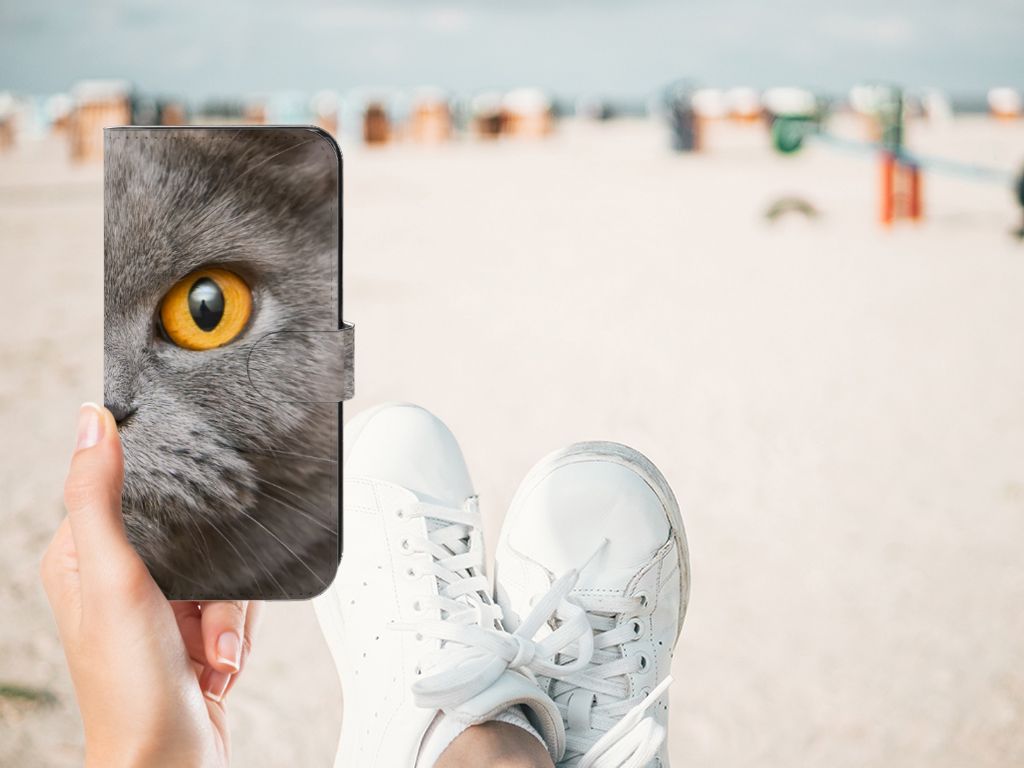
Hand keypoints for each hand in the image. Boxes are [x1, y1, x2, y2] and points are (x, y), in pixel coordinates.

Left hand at [41, 403, 260, 767]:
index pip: (129, 491)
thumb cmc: (130, 686)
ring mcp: (159, 606)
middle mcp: (119, 579)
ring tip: (212, 649)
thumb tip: (92, 421)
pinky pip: (236, 602)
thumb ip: (99, 497)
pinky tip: (219, 661)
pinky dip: (236, 632)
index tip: (195, 508)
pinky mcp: (193, 630)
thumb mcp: (114, 578)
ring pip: (222, 568)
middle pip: (193, 532)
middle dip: (215, 578)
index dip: (170, 498)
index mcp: (82, 558)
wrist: (170, 761)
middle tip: (203, 614)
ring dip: (228, 614)